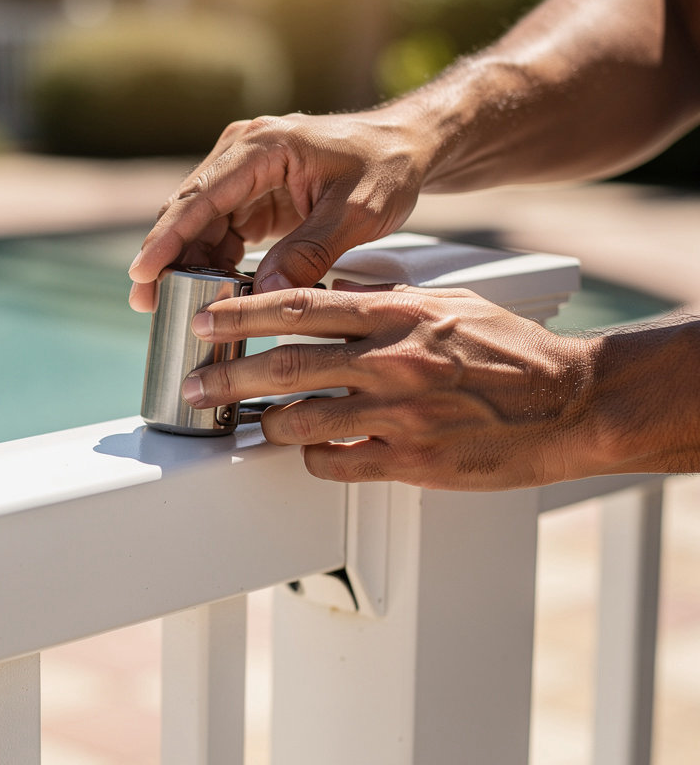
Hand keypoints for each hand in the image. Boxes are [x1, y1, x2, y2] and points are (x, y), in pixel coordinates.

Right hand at [127, 110, 428, 311]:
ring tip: (169, 307)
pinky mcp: (253, 195)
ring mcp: (245, 175)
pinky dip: (213, 262)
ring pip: (200, 224)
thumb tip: (266, 296)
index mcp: (263, 147)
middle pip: (189, 210)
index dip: (167, 237)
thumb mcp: (357, 213)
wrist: (406, 148)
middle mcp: (243, 153)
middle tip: (144, 303)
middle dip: (165, 257)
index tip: (142, 272)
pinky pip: (222, 232)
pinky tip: (207, 293)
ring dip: (185, 264)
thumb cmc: (386, 168)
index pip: (202, 196)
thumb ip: (311, 252)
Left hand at [180, 284, 599, 490]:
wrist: (571, 402)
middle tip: (193, 385)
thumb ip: (385, 303)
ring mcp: (400, 414)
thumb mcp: (447, 304)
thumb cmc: (511, 350)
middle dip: (226, 377)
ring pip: (301, 420)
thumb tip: (330, 300)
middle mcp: (391, 360)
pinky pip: (338, 463)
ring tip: (247, 423)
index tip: (205, 322)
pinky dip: (313, 458)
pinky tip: (310, 453)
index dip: (242, 315)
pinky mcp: (412, 460)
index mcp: (398, 314)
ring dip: (264, 423)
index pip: (300, 307)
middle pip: (284, 366)